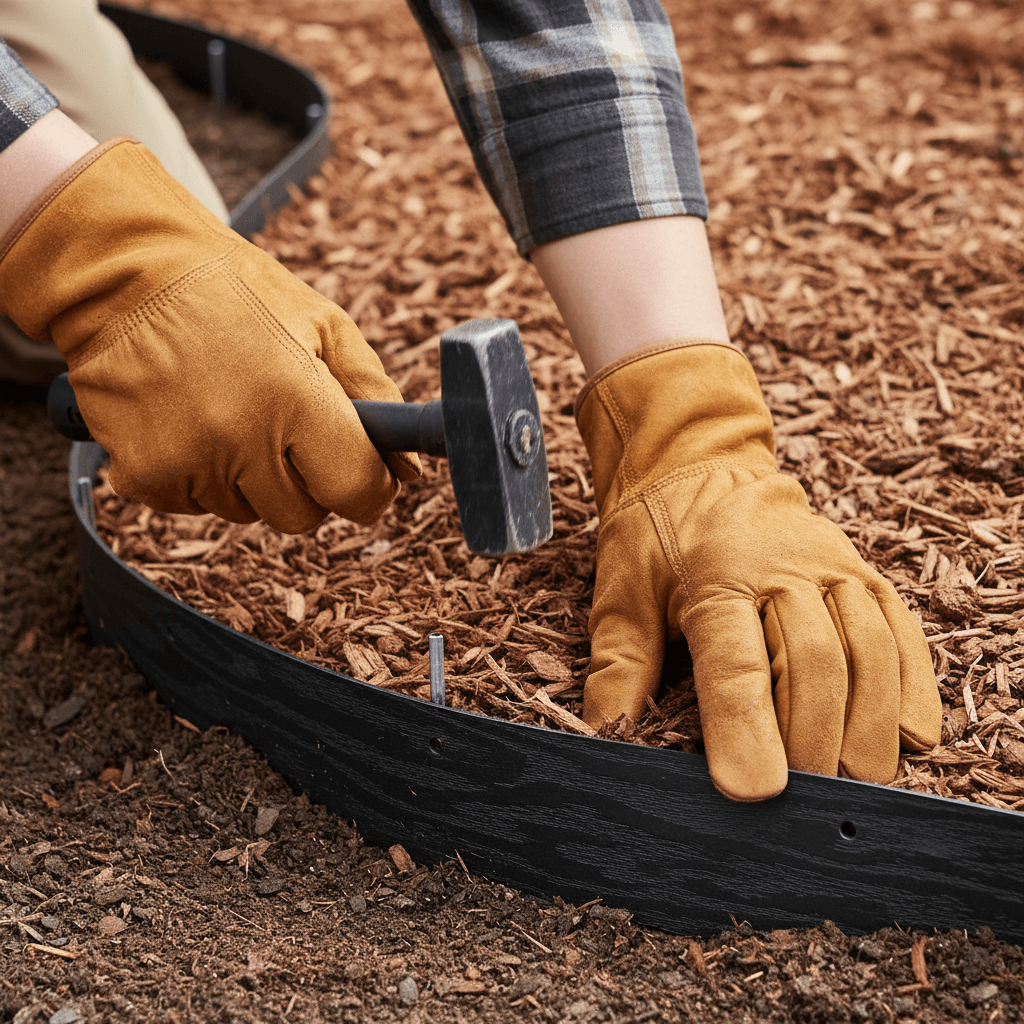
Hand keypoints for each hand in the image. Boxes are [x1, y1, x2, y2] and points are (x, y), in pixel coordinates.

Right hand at [0, 137, 418, 532]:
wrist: (122, 272)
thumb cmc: (235, 291)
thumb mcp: (324, 324)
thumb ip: (375, 397)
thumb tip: (408, 469)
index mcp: (297, 398)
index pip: (356, 490)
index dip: (371, 489)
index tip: (368, 476)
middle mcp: (242, 439)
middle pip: (303, 515)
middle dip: (308, 482)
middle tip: (288, 427)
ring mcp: (188, 463)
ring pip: (249, 512)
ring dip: (251, 478)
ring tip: (230, 409)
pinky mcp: (144, 477)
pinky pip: (197, 507)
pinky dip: (202, 477)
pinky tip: (191, 421)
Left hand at [576, 341, 940, 800]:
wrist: (696, 467)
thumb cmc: (654, 539)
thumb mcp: (621, 595)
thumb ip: (620, 666)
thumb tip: (606, 738)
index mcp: (713, 574)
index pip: (735, 664)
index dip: (745, 731)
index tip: (752, 791)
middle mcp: (782, 567)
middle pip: (813, 664)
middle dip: (810, 741)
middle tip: (801, 799)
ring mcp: (833, 567)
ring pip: (868, 653)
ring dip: (865, 727)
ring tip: (853, 783)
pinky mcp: (864, 574)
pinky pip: (901, 635)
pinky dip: (910, 690)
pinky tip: (907, 738)